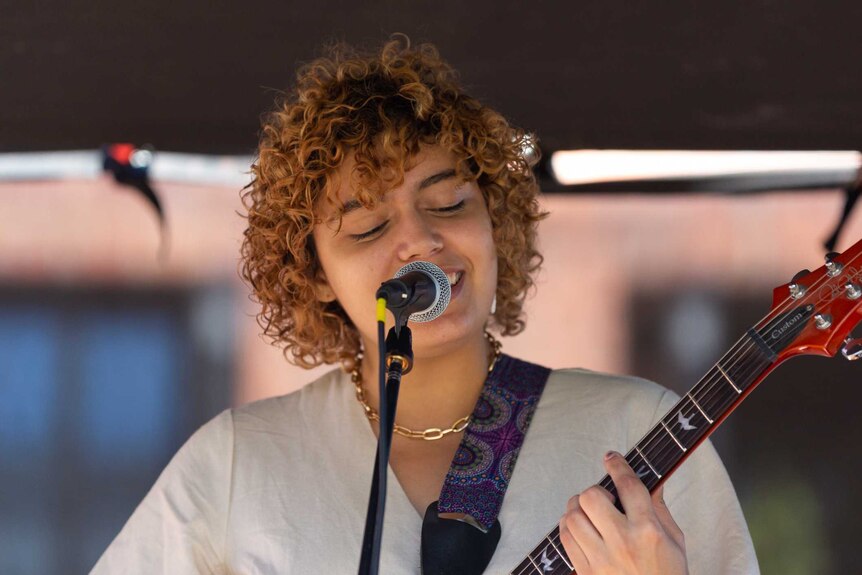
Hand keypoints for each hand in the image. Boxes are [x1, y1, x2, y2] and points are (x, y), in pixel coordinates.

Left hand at [558, 451, 688, 573]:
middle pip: (592, 497)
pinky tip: (582, 530)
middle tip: (604, 500)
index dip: (618, 466)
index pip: (628, 486)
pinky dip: (569, 528)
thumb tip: (652, 479)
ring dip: (578, 509)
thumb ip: (659, 508)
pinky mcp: (586, 572)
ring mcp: (601, 559)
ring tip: (590, 515)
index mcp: (648, 531)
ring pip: (572, 516)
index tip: (611, 458)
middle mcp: (622, 542)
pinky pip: (564, 538)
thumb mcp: (675, 542)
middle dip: (595, 492)